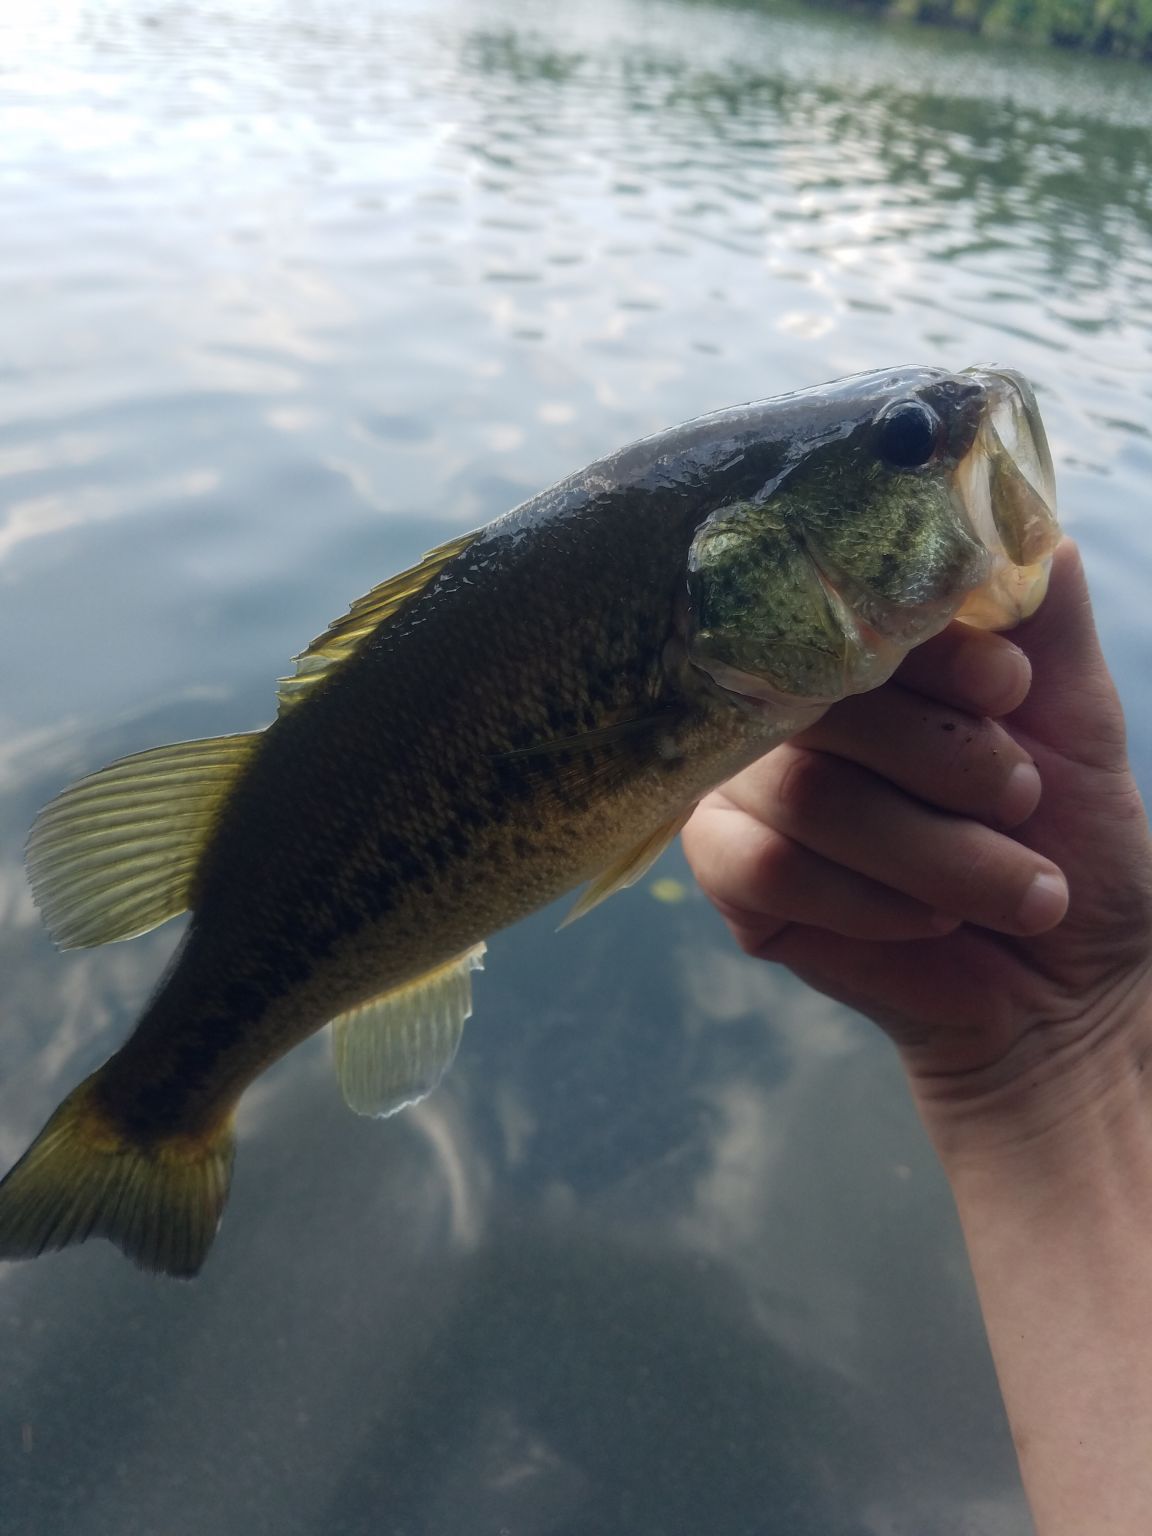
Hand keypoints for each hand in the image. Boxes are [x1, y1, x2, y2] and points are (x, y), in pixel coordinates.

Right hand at [684, 540, 1151, 1136]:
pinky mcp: (731, 876)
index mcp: (864, 659)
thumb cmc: (1070, 841)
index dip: (926, 645)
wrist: (1062, 985)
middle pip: (816, 698)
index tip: (1011, 686)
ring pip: (803, 791)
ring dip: (931, 847)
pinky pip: (767, 869)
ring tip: (1021, 889)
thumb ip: (1041, 620)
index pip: (847, 607)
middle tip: (1022, 797)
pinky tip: (930, 920)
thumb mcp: (1077, 719)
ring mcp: (750, 789)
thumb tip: (1023, 518)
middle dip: (940, 755)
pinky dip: (866, 900)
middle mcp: (793, 709)